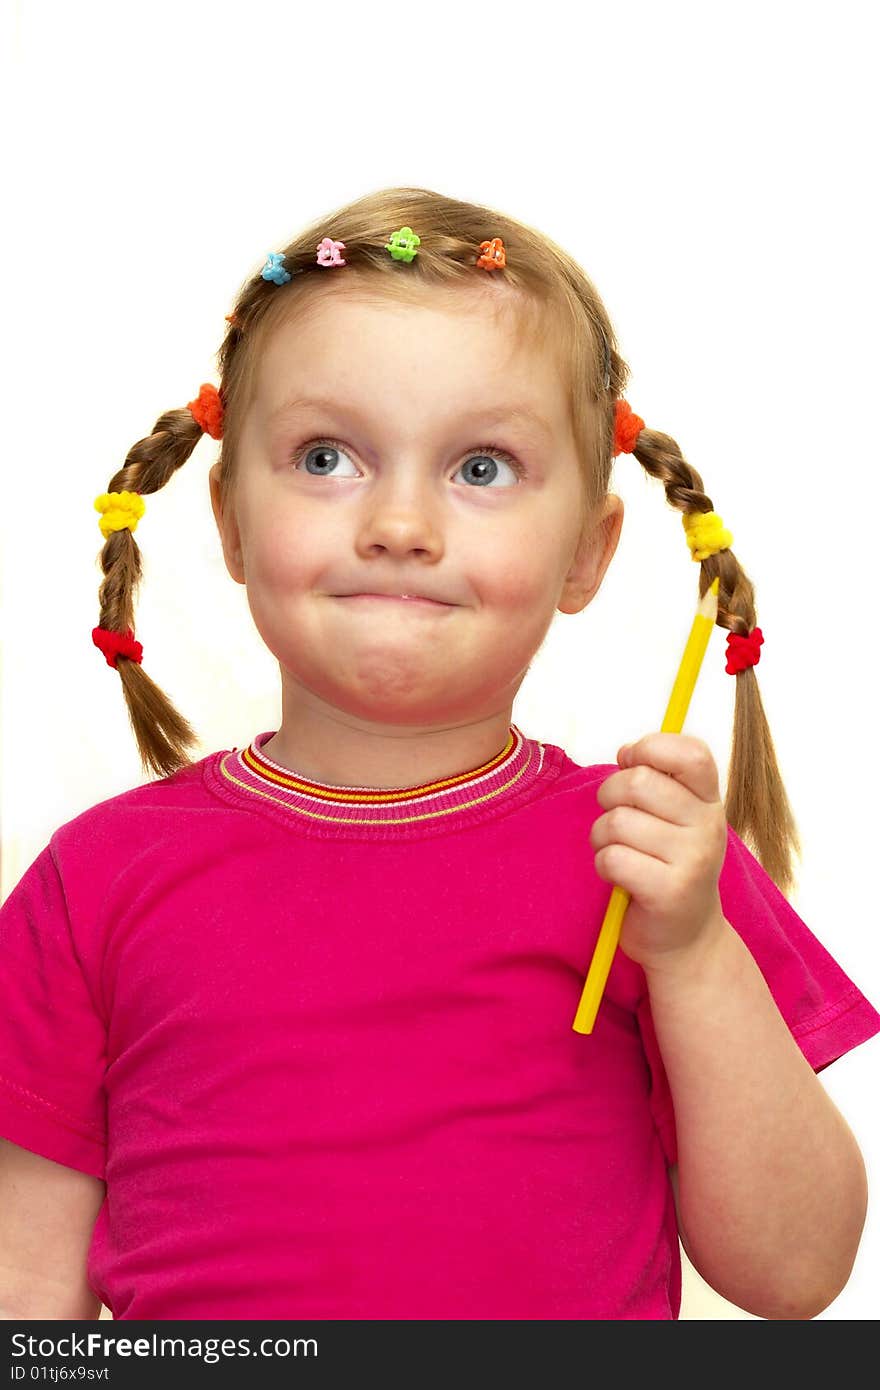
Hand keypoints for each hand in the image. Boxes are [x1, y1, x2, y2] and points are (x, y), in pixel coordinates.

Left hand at [589, 733, 728, 970]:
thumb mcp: (677, 820)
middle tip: (614, 819)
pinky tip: (619, 877)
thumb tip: (626, 752)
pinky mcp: (669, 892)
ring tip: (618, 853)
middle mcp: (708, 826)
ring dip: (602, 837)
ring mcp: (693, 860)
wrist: (687, 940)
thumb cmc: (670, 868)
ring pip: (617, 822)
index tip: (630, 763)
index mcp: (709, 801)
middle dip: (609, 796)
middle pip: (638, 782)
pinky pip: (612, 858)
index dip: (650, 747)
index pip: (691, 753)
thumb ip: (658, 781)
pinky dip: (603, 866)